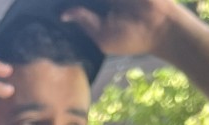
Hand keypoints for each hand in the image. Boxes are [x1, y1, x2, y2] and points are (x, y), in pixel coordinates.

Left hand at [59, 0, 185, 59]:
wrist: (160, 25)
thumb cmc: (131, 37)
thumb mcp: (103, 35)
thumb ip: (85, 21)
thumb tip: (63, 15)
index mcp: (95, 11)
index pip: (77, 3)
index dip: (67, 3)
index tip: (49, 4)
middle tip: (48, 0)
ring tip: (86, 1)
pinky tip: (106, 2)